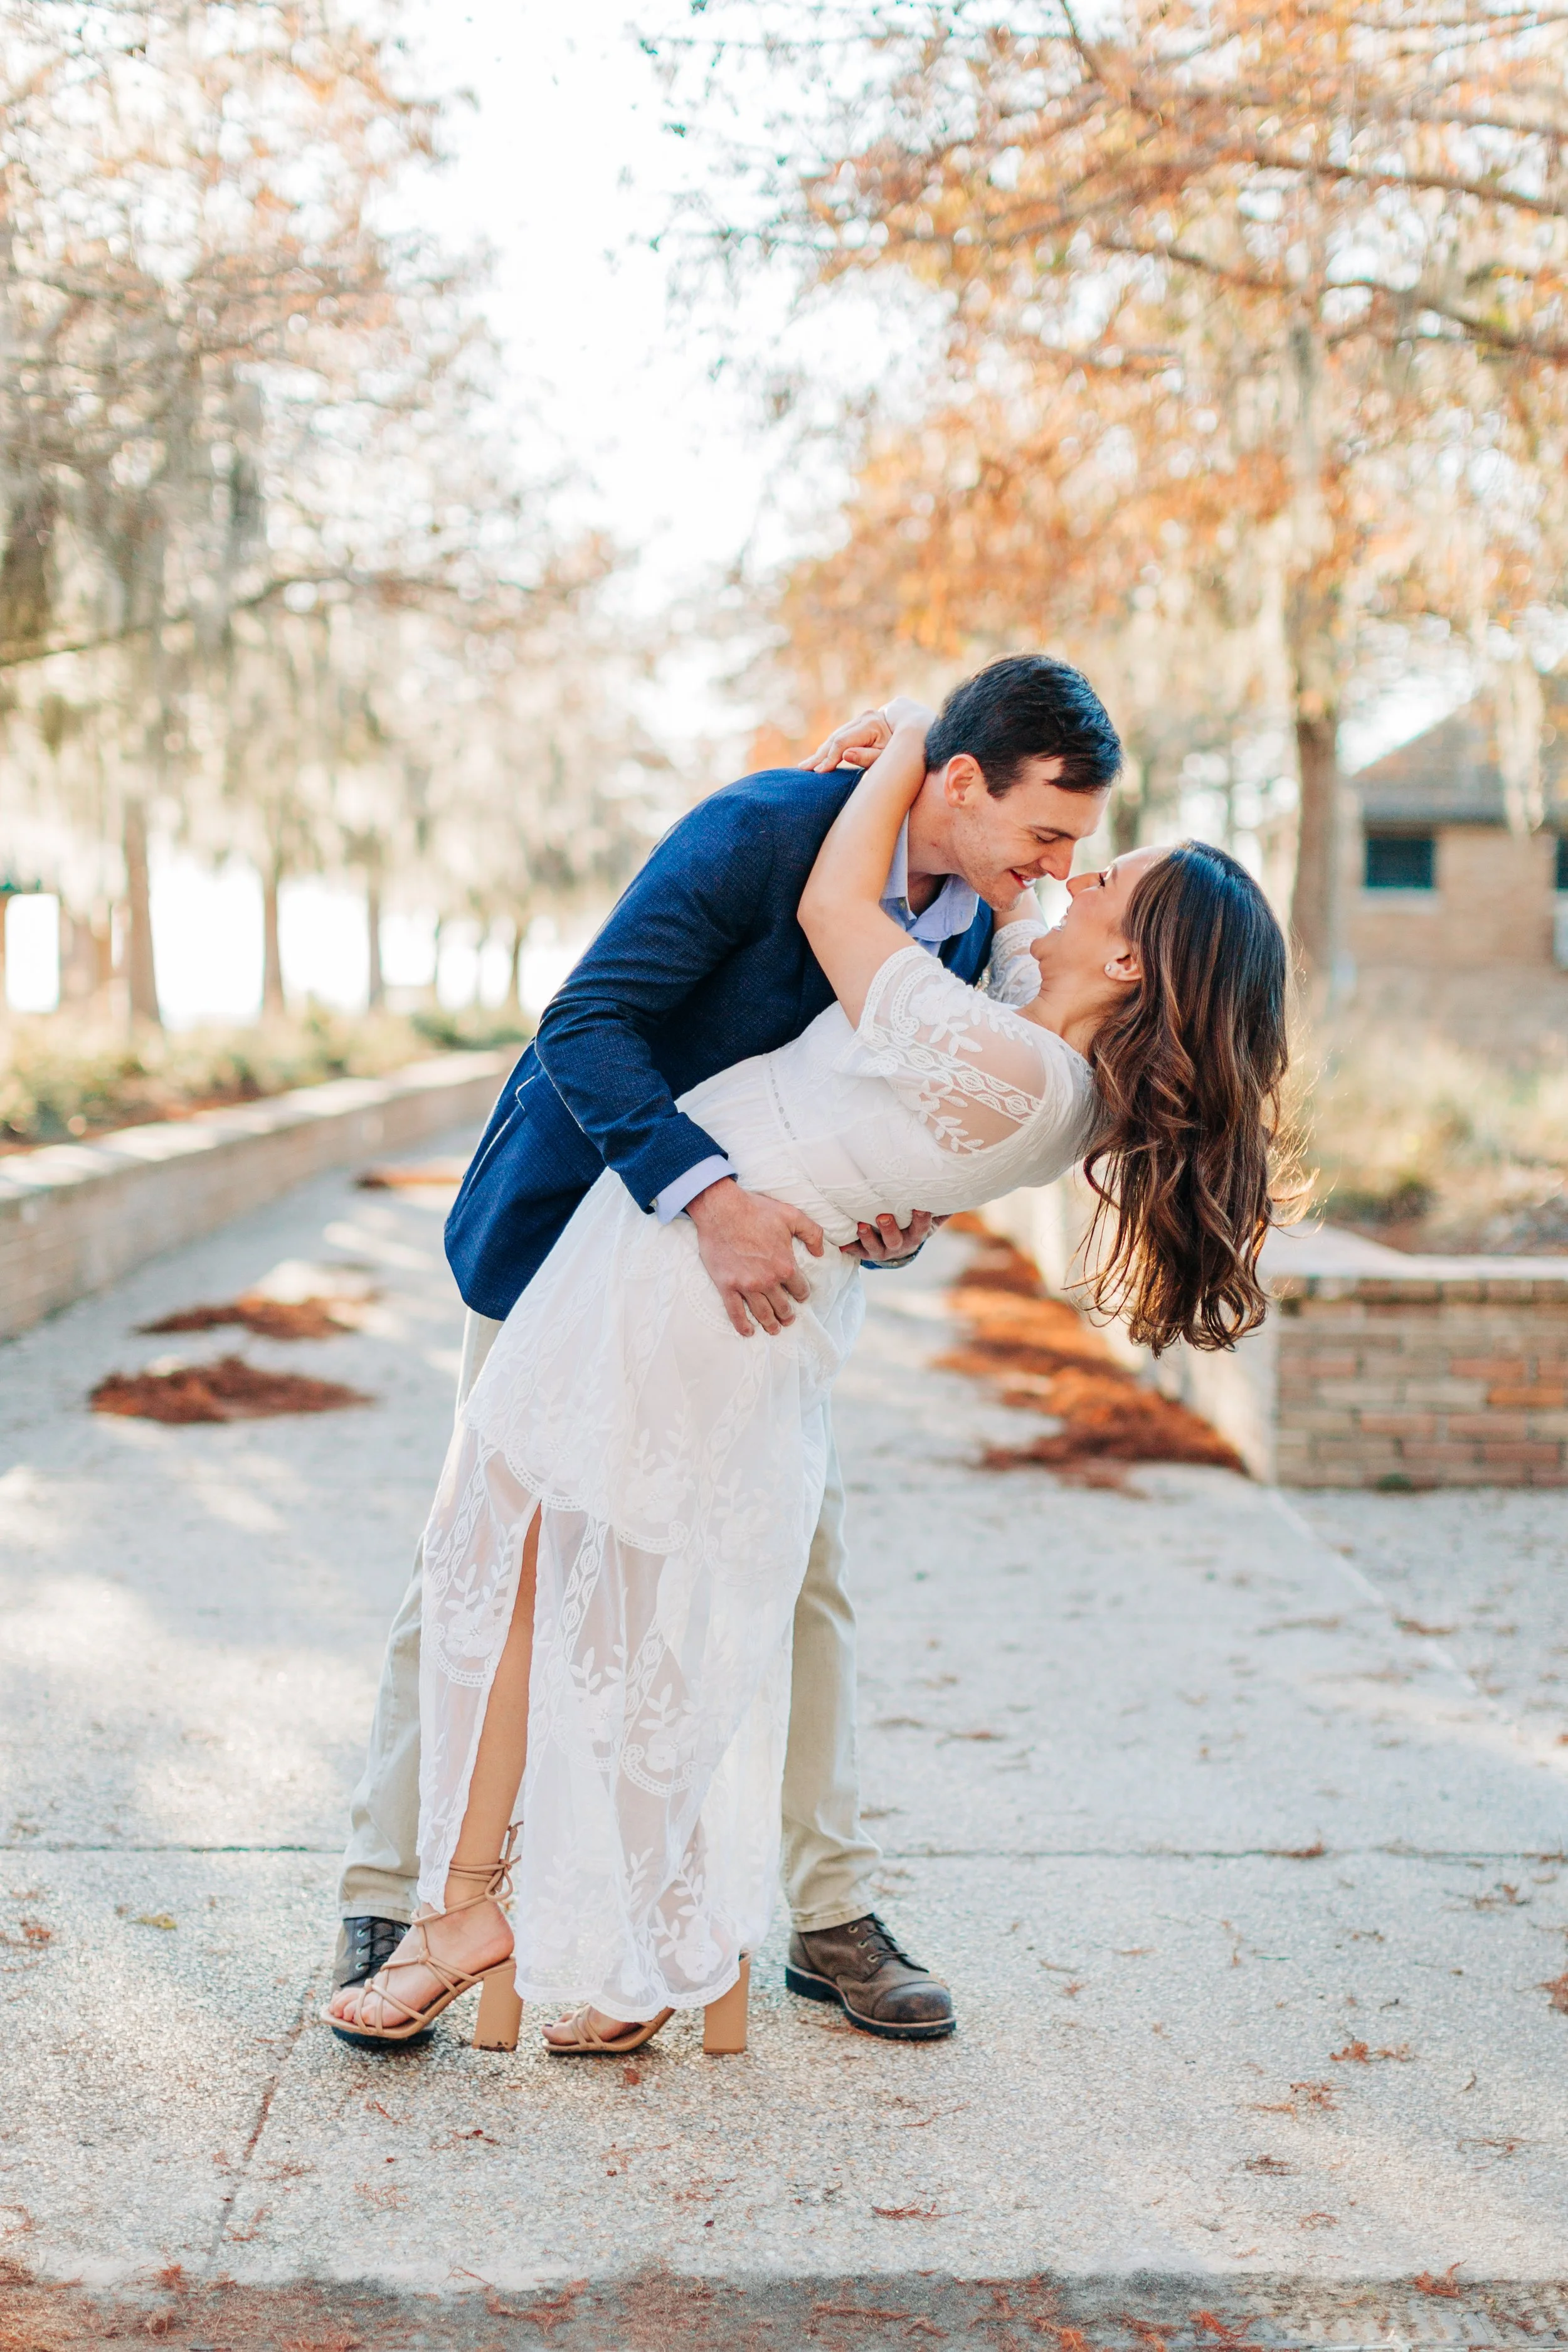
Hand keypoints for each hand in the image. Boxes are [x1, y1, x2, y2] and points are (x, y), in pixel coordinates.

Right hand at [687, 1176, 824, 1336]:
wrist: (721, 1209)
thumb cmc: (756, 1209)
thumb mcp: (792, 1215)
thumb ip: (812, 1233)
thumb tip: (821, 1252)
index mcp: (785, 1266)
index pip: (800, 1289)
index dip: (802, 1294)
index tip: (800, 1296)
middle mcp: (768, 1280)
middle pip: (782, 1306)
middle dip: (787, 1314)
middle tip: (788, 1319)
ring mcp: (746, 1285)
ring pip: (762, 1313)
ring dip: (770, 1324)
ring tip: (774, 1329)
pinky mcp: (726, 1286)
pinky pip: (735, 1312)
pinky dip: (742, 1325)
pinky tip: (748, 1332)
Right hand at [803, 699, 932, 774]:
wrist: (922, 731)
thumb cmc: (909, 748)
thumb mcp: (890, 757)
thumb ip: (868, 757)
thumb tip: (844, 756)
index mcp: (871, 723)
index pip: (842, 742)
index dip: (829, 758)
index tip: (818, 773)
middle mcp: (864, 717)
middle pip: (835, 738)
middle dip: (819, 756)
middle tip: (802, 770)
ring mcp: (862, 719)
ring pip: (836, 737)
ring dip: (821, 752)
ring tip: (805, 766)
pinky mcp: (861, 724)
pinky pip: (841, 737)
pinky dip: (830, 749)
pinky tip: (819, 759)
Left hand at [840, 1209, 946, 1265]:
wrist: (898, 1246)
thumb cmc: (914, 1223)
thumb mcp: (929, 1216)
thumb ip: (941, 1204)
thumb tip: (959, 1183)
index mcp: (916, 1234)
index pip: (921, 1228)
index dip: (921, 1219)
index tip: (920, 1208)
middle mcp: (900, 1245)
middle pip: (896, 1240)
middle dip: (889, 1229)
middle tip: (883, 1216)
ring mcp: (883, 1251)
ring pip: (876, 1248)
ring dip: (868, 1237)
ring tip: (861, 1226)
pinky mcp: (868, 1253)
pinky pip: (858, 1253)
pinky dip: (851, 1248)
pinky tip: (843, 1244)